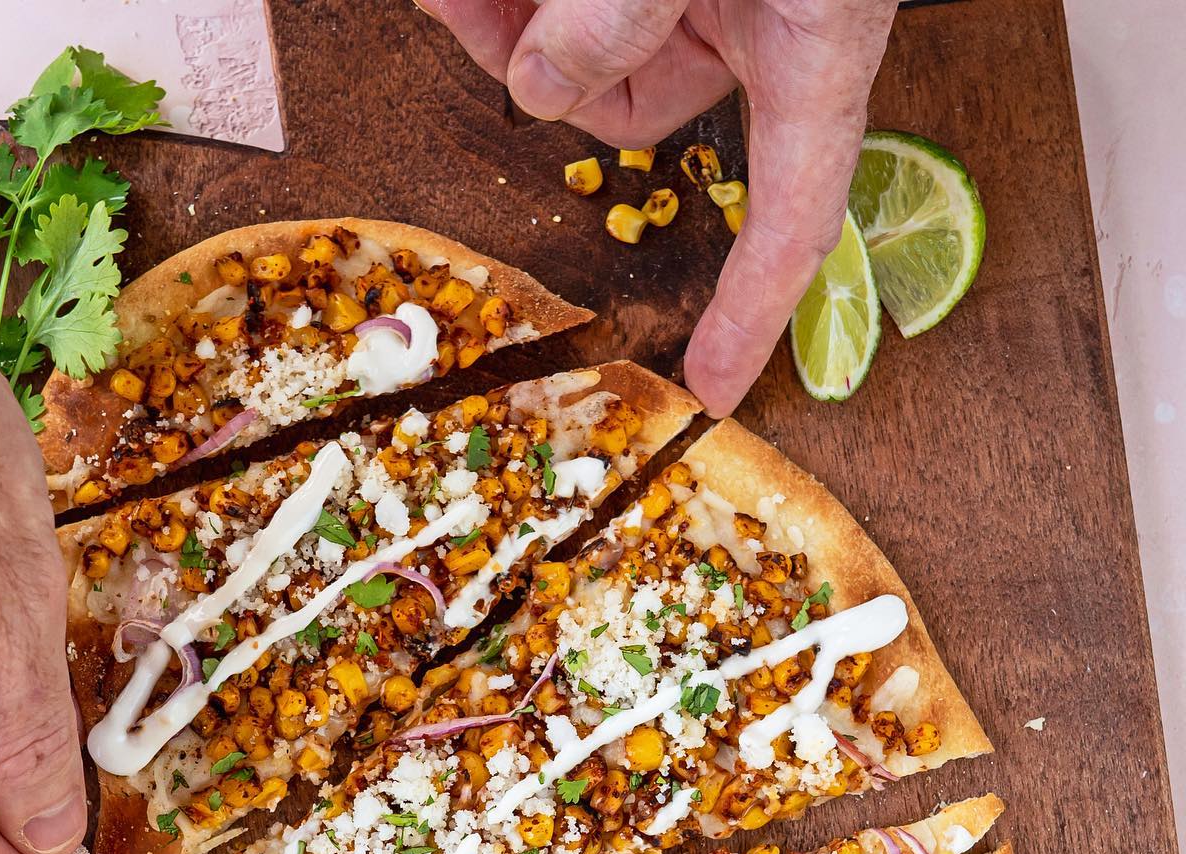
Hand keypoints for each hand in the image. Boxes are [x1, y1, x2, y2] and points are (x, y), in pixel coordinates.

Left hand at [416, 0, 897, 415]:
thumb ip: (622, 5)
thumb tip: (543, 88)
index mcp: (810, 42)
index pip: (791, 212)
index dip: (754, 309)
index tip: (715, 389)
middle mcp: (756, 23)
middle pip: (639, 106)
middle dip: (543, 68)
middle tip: (469, 13)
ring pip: (589, 40)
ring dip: (508, 9)